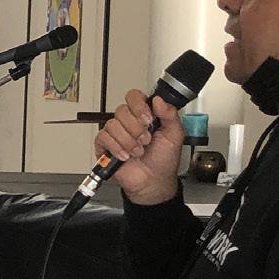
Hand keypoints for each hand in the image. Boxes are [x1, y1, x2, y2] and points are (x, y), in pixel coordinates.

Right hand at [94, 88, 186, 206]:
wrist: (154, 181)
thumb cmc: (163, 160)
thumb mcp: (175, 135)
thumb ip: (170, 114)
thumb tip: (158, 99)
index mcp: (144, 115)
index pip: (134, 97)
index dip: (139, 106)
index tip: (148, 120)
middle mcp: (129, 122)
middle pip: (122, 110)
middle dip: (136, 128)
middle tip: (146, 140)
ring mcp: (116, 133)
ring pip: (112, 124)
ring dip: (128, 141)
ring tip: (138, 151)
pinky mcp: (104, 145)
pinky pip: (103, 137)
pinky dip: (117, 148)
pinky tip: (126, 155)